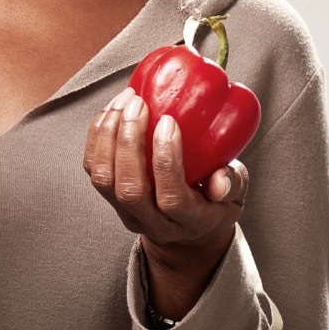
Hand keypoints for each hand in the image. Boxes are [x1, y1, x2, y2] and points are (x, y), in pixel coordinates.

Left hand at [84, 87, 248, 319]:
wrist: (187, 227)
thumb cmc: (215, 202)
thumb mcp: (236, 196)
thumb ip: (233, 184)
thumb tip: (220, 179)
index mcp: (188, 221)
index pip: (171, 198)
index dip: (166, 160)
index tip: (168, 122)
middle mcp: (152, 222)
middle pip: (130, 189)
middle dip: (129, 142)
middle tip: (138, 104)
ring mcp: (126, 212)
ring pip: (103, 179)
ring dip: (108, 135)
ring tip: (123, 102)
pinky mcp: (109, 197)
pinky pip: (92, 167)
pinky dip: (96, 136)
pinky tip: (110, 111)